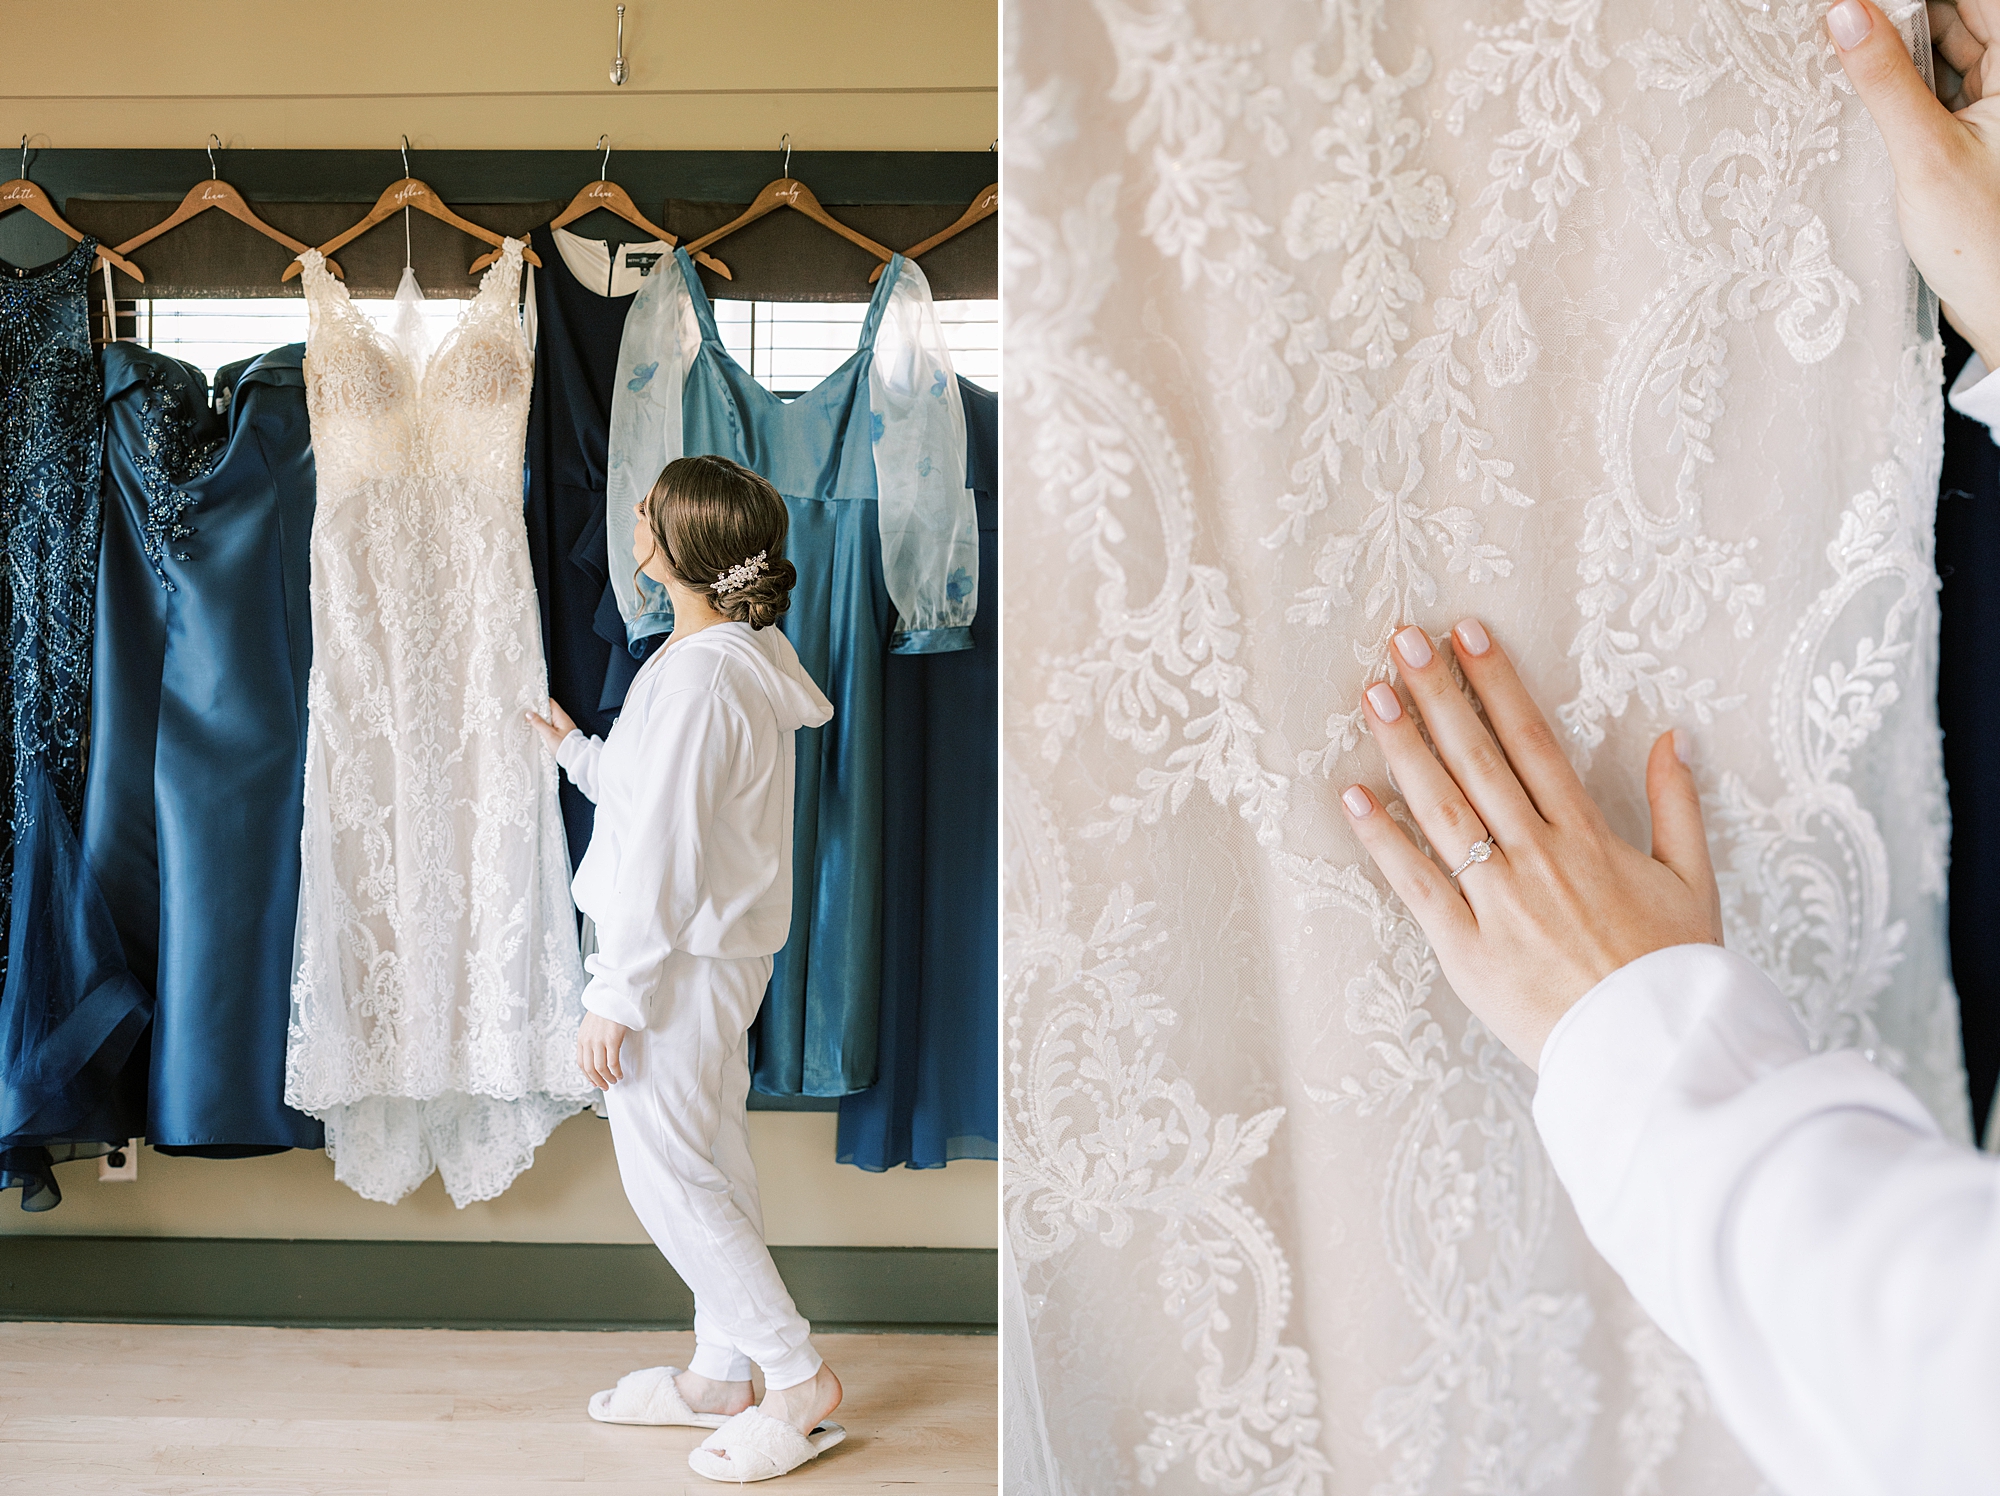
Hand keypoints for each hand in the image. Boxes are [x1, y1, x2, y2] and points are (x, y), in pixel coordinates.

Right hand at [525, 697, 576, 754]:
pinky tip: (538, 731)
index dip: (539, 701)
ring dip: (540, 720)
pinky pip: (551, 726)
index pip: (550, 702)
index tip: (529, 703)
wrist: (576, 757)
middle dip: (537, 712)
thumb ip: (539, 723)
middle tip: (526, 714)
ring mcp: (562, 726)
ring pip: (548, 719)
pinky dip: (544, 727)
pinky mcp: (561, 733)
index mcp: (560, 716)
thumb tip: (529, 714)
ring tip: (529, 723)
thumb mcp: (549, 734)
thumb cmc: (565, 746)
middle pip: (548, 711)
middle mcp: (562, 719)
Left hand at [576, 1011, 629, 1088]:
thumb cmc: (605, 1010)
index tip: (595, 1082)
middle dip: (598, 1081)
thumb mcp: (590, 1025)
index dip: (588, 1076)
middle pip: (589, 1068)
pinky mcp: (612, 1040)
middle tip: (605, 1086)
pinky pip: (613, 1062)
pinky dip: (616, 1072)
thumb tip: (594, 1055)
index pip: (581, 1063)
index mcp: (581, 1038)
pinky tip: (620, 1074)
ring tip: (614, 1080)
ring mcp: (599, 1041)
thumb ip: (589, 1039)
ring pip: (600, 1068)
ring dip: (607, 1078)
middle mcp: (587, 1041)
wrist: (613, 996)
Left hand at [1339, 620, 1723, 1068]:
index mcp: (1588, 835)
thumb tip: (1673, 736)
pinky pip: (1417, 884)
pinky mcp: (1466, 948)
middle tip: (1403, 641)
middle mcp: (1537, 856)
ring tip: (1373, 695)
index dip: (1496, 683)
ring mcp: (1498, 899)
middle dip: (1438, 695)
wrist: (1655, 1053)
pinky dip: (1383, 840)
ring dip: (1404, 748)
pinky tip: (1353, 797)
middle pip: (1477, 759)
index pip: (1531, 740)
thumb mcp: (1694, 880)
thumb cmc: (1673, 971)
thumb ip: (1678, 804)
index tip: (1466, 635)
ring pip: (1441, 809)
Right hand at [1827, 0, 1999, 367]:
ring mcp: (1995, 106)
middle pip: (1957, 18)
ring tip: (1841, 48)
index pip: (1973, 0)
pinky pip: (1934, 87)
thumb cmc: (1982, 240)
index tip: (1856, 2)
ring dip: (1895, 48)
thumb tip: (1845, 15)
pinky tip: (1862, 87)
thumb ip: (1884, 80)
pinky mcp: (1974, 133)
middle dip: (1896, 16)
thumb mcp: (1924, 154)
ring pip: (1944, 49)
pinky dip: (1900, 84)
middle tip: (1840, 20)